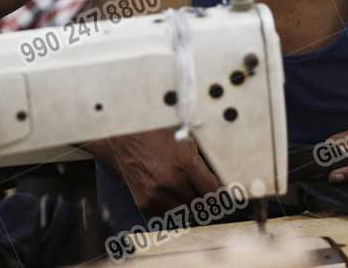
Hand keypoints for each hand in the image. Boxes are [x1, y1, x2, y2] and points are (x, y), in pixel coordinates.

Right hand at [85, 127, 220, 213]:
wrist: (120, 138)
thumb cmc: (153, 134)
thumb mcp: (183, 139)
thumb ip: (201, 161)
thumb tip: (218, 180)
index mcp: (185, 163)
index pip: (215, 192)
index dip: (224, 198)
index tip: (228, 200)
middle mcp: (172, 181)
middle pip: (202, 206)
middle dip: (209, 203)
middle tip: (211, 200)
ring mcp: (157, 194)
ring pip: (186, 213)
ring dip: (192, 208)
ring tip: (193, 198)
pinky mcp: (145, 202)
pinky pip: (168, 214)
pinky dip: (174, 209)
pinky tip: (174, 197)